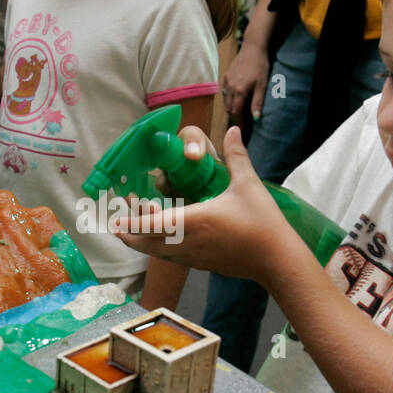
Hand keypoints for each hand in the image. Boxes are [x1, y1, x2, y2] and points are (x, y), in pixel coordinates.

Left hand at [112, 126, 294, 284]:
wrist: (276, 259)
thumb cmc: (263, 222)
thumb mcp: (249, 185)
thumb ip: (236, 156)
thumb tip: (233, 129)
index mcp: (197, 221)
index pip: (156, 224)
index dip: (133, 223)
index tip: (115, 220)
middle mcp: (191, 242)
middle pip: (149, 244)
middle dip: (130, 234)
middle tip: (116, 223)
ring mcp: (195, 256)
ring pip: (159, 253)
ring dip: (143, 242)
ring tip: (132, 230)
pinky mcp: (202, 264)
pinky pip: (172, 258)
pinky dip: (159, 250)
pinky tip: (159, 242)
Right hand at [223, 42, 270, 119]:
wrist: (252, 48)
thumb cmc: (260, 65)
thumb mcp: (262, 85)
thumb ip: (257, 102)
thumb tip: (255, 118)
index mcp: (239, 91)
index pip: (235, 112)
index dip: (239, 121)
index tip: (244, 128)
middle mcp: (229, 88)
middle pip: (228, 108)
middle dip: (234, 116)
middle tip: (242, 120)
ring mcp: (226, 82)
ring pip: (225, 101)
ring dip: (231, 107)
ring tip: (239, 111)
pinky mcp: (225, 76)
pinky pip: (224, 92)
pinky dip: (228, 98)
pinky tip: (236, 98)